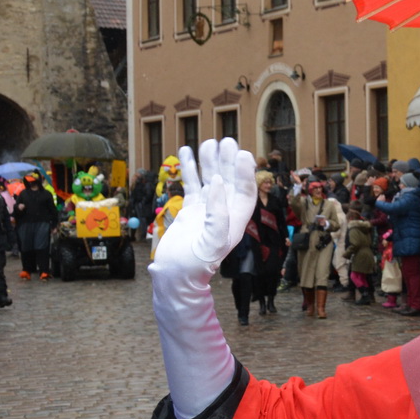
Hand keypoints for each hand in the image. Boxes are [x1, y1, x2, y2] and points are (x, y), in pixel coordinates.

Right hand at [151, 139, 256, 280]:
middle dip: (228, 162)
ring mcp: (206, 210)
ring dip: (210, 161)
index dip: (245, 174)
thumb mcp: (211, 243)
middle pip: (230, 181)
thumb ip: (217, 214)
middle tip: (227, 142)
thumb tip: (219, 184)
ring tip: (208, 143)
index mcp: (235, 221)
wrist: (174, 276)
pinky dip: (190, 169)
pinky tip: (186, 151)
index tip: (241, 155)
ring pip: (211, 179)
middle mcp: (224, 213)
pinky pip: (192, 185)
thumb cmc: (194, 266)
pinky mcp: (190, 210)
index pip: (245, 192)